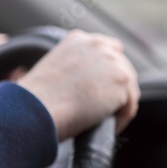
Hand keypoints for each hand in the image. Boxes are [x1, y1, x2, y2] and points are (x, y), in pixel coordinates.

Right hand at [16, 30, 139, 140]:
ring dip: (119, 105)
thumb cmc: (37, 99)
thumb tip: (85, 87)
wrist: (38, 108)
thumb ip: (74, 70)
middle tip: (104, 109)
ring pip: (127, 88)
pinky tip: (109, 128)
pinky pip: (129, 105)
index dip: (106, 71)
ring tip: (105, 122)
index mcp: (79, 39)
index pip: (106, 50)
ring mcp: (114, 61)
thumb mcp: (53, 72)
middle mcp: (98, 45)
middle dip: (115, 88)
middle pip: (122, 67)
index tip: (101, 89)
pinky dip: (121, 118)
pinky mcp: (123, 80)